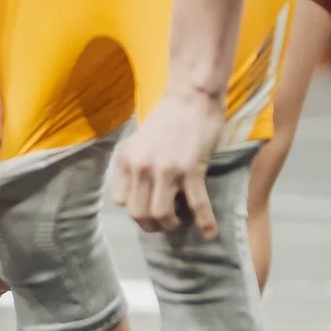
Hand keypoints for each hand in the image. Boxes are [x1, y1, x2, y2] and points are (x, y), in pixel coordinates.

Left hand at [110, 87, 222, 236]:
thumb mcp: (139, 141)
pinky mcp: (190, 170)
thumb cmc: (169, 118)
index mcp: (126, 160)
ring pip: (161, 214)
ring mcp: (165, 170)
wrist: (192, 98)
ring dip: (171, 224)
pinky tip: (210, 233)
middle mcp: (141, 167)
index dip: (135, 210)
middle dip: (152, 225)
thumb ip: (136, 165)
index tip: (149, 209)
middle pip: (139, 213)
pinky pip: (196, 204)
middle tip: (166, 222)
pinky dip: (205, 222)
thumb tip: (141, 193)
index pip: (120, 201)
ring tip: (181, 221)